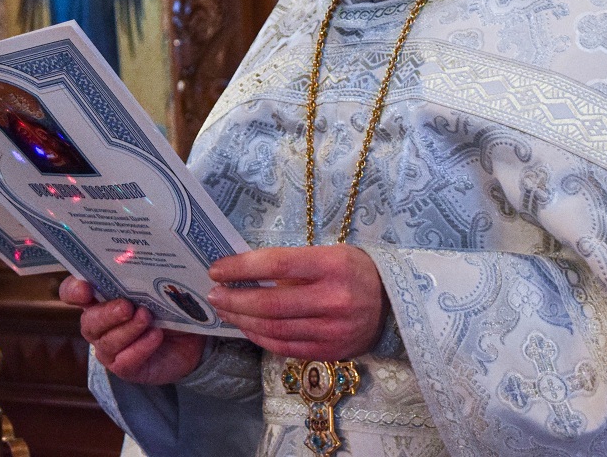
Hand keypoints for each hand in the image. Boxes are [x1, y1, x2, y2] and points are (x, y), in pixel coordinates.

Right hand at [58, 277, 205, 383]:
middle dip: (107, 313)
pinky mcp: (126, 367)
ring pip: (107, 343)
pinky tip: (155, 336)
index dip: (74, 290)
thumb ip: (147, 275)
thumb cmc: (167, 306)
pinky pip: (125, 362)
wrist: (190, 338)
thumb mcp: (158, 286)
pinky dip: (140, 348)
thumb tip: (151, 256)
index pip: (73, 293)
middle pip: (89, 321)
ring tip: (147, 318)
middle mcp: (100, 324)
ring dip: (128, 330)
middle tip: (127, 306)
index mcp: (100, 298)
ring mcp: (111, 348)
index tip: (86, 288)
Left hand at [206, 246, 384, 360]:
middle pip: (271, 302)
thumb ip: (294, 265)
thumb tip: (247, 273)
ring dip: (243, 319)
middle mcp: (333, 299)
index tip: (217, 269)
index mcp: (333, 265)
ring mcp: (332, 330)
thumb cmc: (355, 271)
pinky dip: (260, 337)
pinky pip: (285, 346)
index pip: (277, 263)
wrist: (393, 305)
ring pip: (274, 328)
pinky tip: (247, 326)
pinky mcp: (329, 352)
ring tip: (225, 310)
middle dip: (235, 298)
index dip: (241, 267)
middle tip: (213, 294)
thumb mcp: (331, 254)